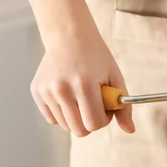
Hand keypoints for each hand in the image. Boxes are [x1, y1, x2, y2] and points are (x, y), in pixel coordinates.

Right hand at [31, 20, 134, 136]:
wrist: (70, 36)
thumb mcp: (116, 77)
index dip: (105, 119)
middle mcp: (62, 89)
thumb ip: (123, 107)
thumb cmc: (97, 57)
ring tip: (82, 98)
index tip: (107, 107)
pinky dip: (63, 114)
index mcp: (84, 85)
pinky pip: (52, 119)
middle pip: (79, 130)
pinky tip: (69, 96)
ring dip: (77, 118)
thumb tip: (130, 131)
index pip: (94, 123)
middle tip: (96, 104)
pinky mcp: (36, 91)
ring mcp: (46, 91)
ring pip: (65, 126)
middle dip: (91, 122)